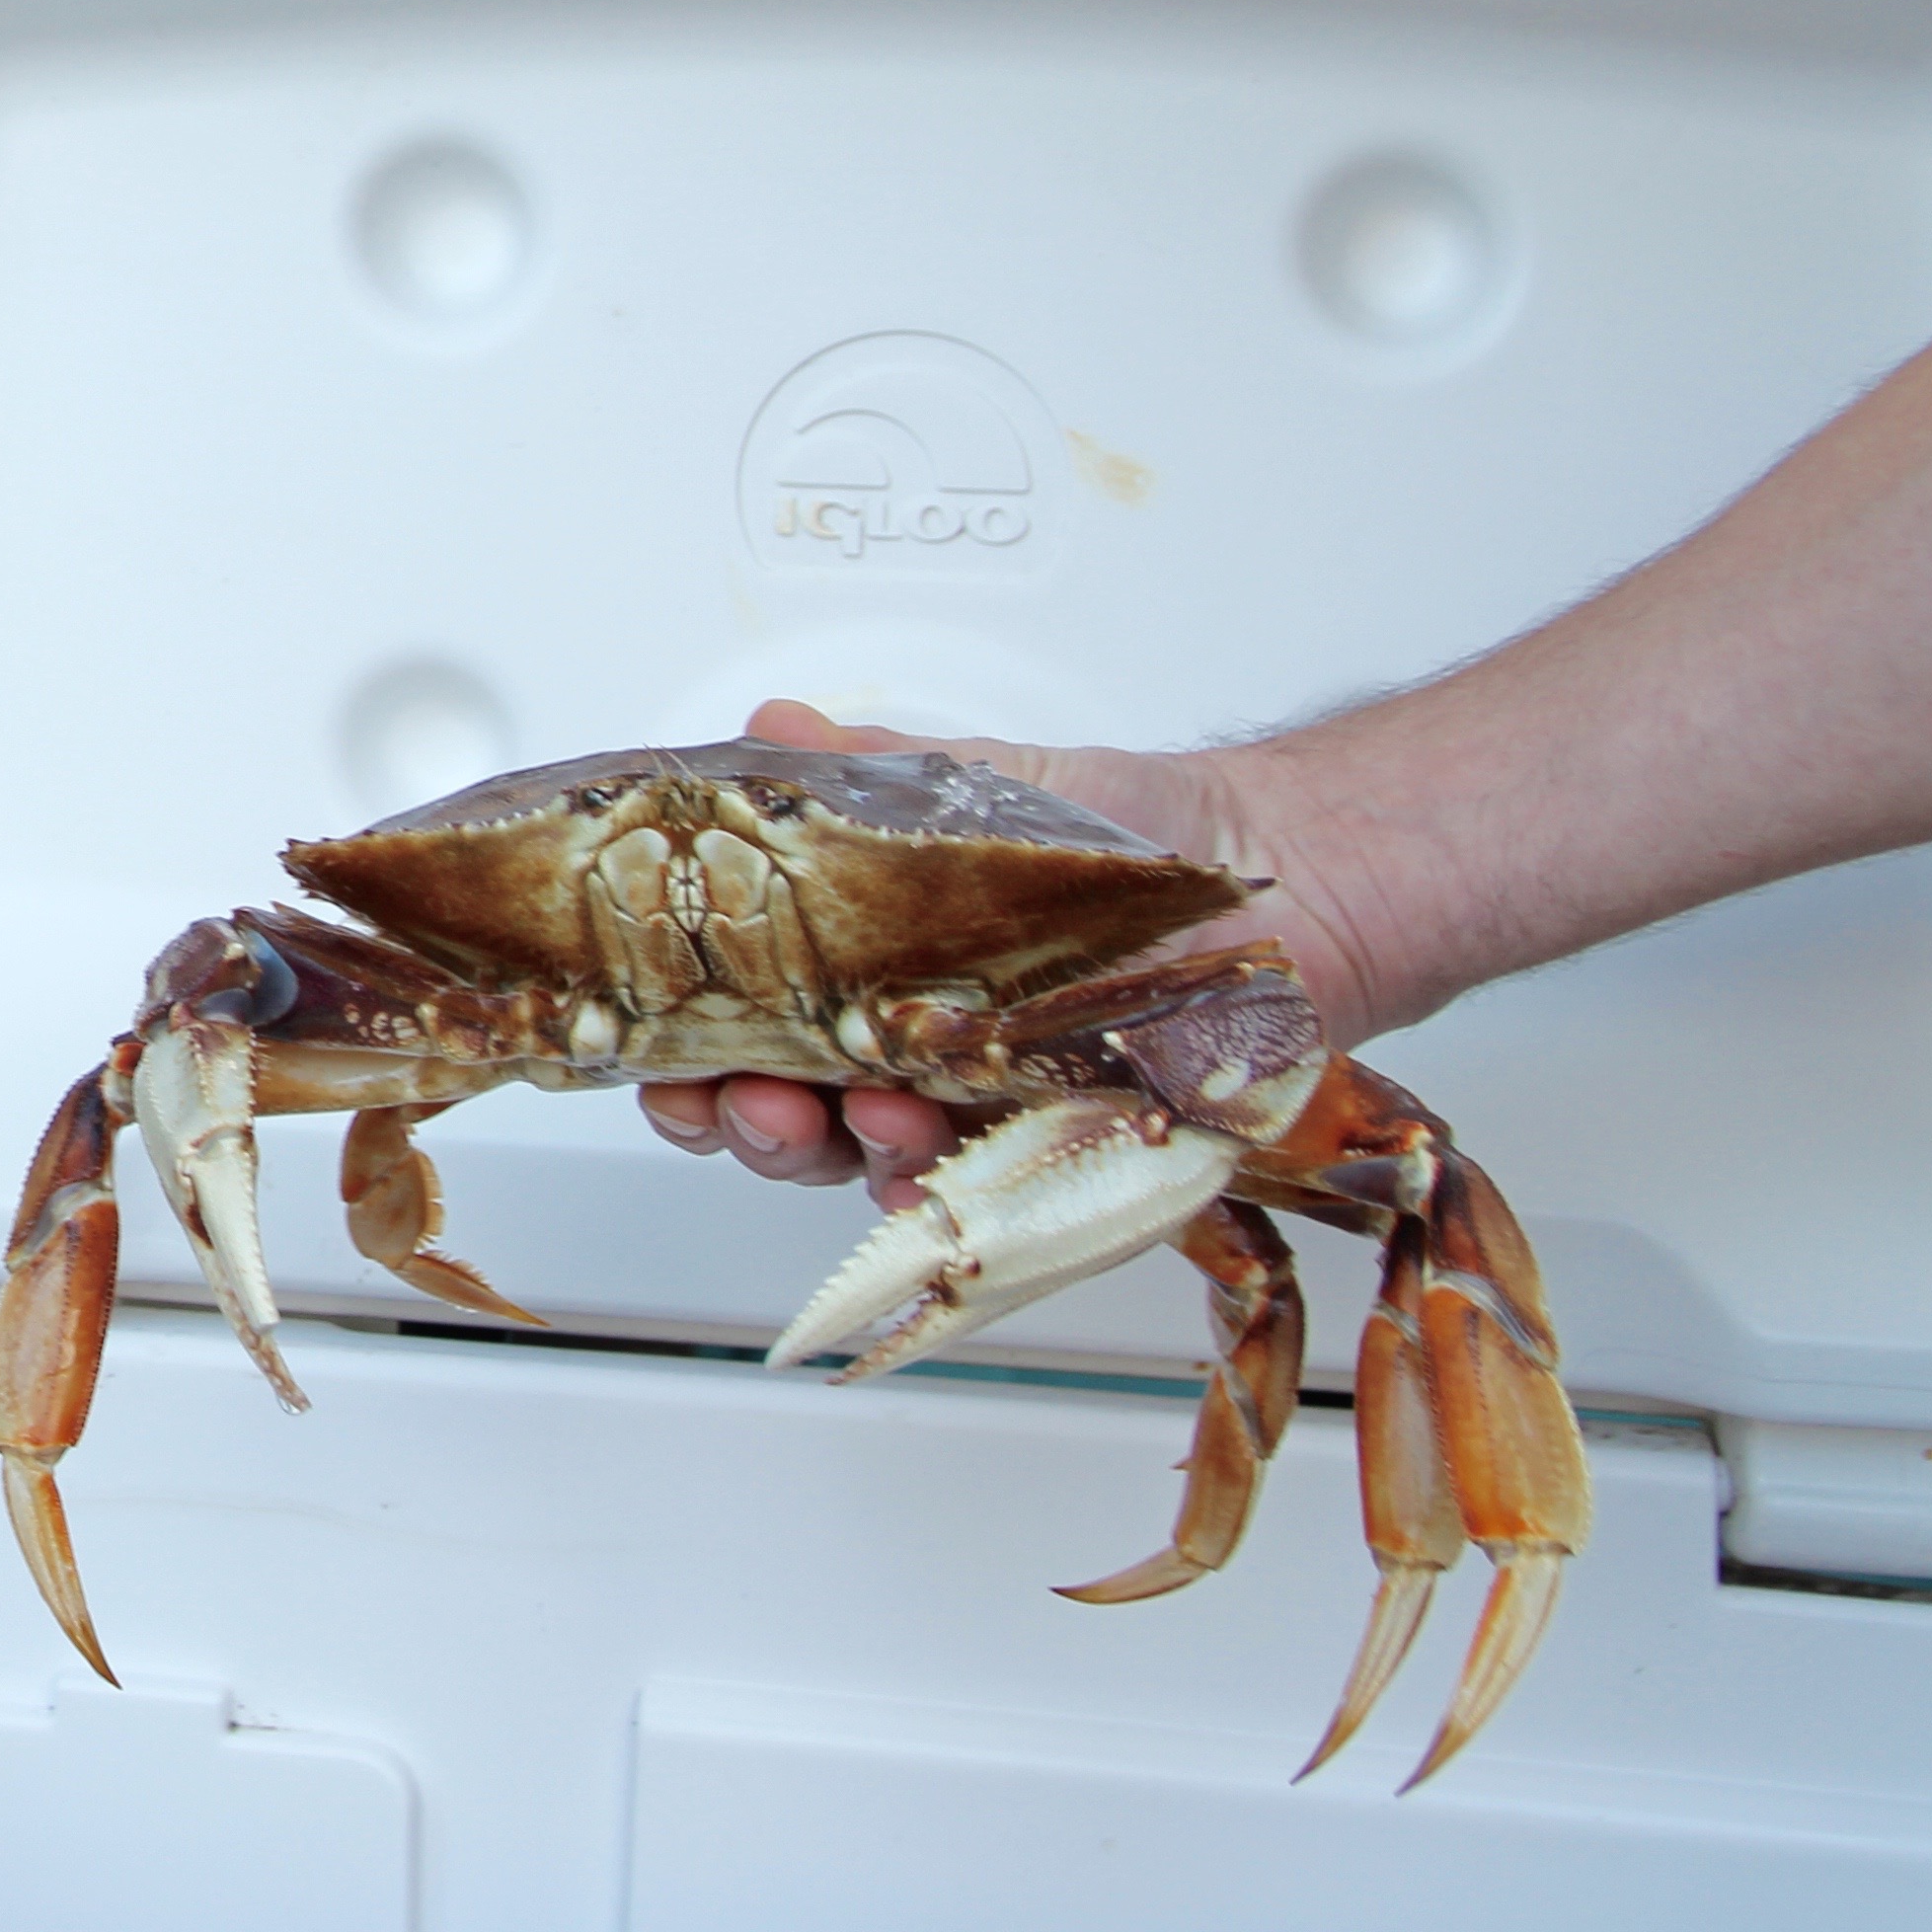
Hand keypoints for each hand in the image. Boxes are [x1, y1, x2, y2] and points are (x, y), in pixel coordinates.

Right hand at [637, 697, 1410, 1208]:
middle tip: (737, 1099)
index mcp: (860, 968)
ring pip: (862, 1163)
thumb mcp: (978, 785)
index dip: (679, 1047)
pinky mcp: (1052, 1154)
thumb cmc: (1133, 832)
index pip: (739, 1025)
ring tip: (860, 1104)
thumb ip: (861, 774)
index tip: (651, 1049)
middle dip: (736, 1116)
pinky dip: (938, 1182)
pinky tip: (928, 1145)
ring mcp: (971, 1110)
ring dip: (834, 1147)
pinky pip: (974, 1200)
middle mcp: (901, 1047)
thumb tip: (768, 730)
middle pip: (777, 1114)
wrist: (1280, 877)